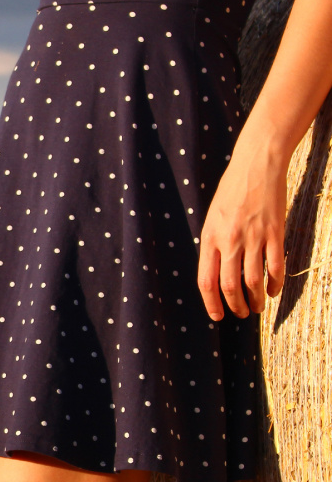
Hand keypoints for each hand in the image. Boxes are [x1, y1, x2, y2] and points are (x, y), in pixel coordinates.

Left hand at [196, 136, 288, 320]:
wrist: (256, 165)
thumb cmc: (231, 190)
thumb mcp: (212, 217)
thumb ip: (213, 243)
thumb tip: (215, 270)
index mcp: (210, 238)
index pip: (206, 281)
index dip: (211, 303)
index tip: (217, 316)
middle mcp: (229, 241)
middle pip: (229, 286)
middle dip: (235, 305)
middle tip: (241, 314)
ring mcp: (253, 238)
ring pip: (253, 281)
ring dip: (255, 300)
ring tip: (257, 308)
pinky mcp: (275, 233)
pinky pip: (275, 267)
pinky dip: (274, 284)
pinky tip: (273, 292)